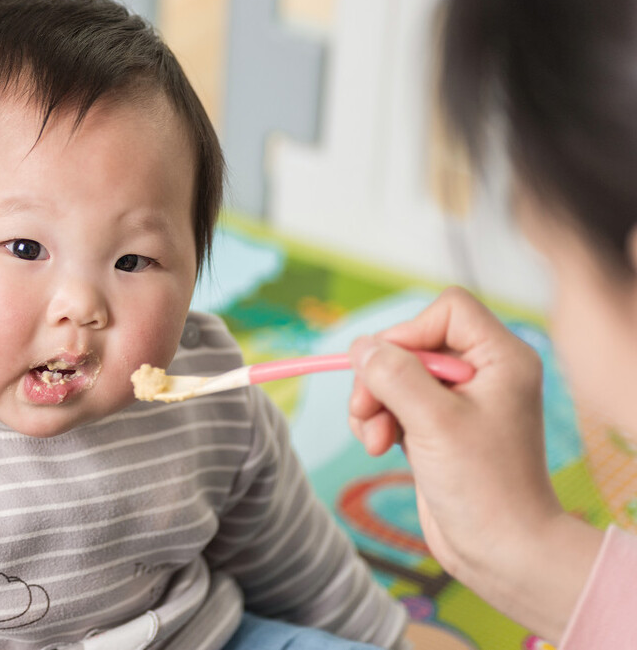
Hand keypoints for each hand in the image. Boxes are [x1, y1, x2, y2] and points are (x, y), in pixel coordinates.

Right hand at [347, 287, 601, 641]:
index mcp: (501, 358)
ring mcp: (461, 401)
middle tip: (365, 413)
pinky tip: (379, 448)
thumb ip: (393, 375)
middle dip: (381, 378)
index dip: (409, 331)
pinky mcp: (439, 427)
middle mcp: (484, 373)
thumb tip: (360, 346)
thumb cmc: (483, 486)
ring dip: (374, 404)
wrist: (501, 551)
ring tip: (374, 441)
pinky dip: (379, 421)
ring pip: (396, 374)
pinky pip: (395, 403)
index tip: (386, 369)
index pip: (448, 310)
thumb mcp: (433, 421)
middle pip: (412, 344)